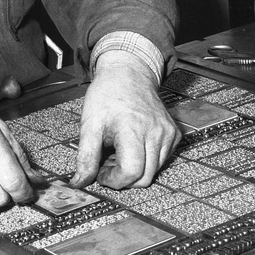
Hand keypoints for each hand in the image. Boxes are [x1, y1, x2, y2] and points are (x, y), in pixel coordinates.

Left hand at [71, 52, 179, 188]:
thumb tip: (80, 181)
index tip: (101, 174)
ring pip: (154, 172)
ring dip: (135, 172)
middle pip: (145, 178)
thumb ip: (85, 156)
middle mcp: (156, 133)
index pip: (131, 172)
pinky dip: (146, 162)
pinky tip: (132, 148)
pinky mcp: (174, 134)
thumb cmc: (108, 94)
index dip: (113, 180)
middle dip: (123, 179)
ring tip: (118, 153)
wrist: (129, 73)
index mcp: (134, 129)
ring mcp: (168, 134)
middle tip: (107, 164)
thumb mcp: (89, 124)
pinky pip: (162, 161)